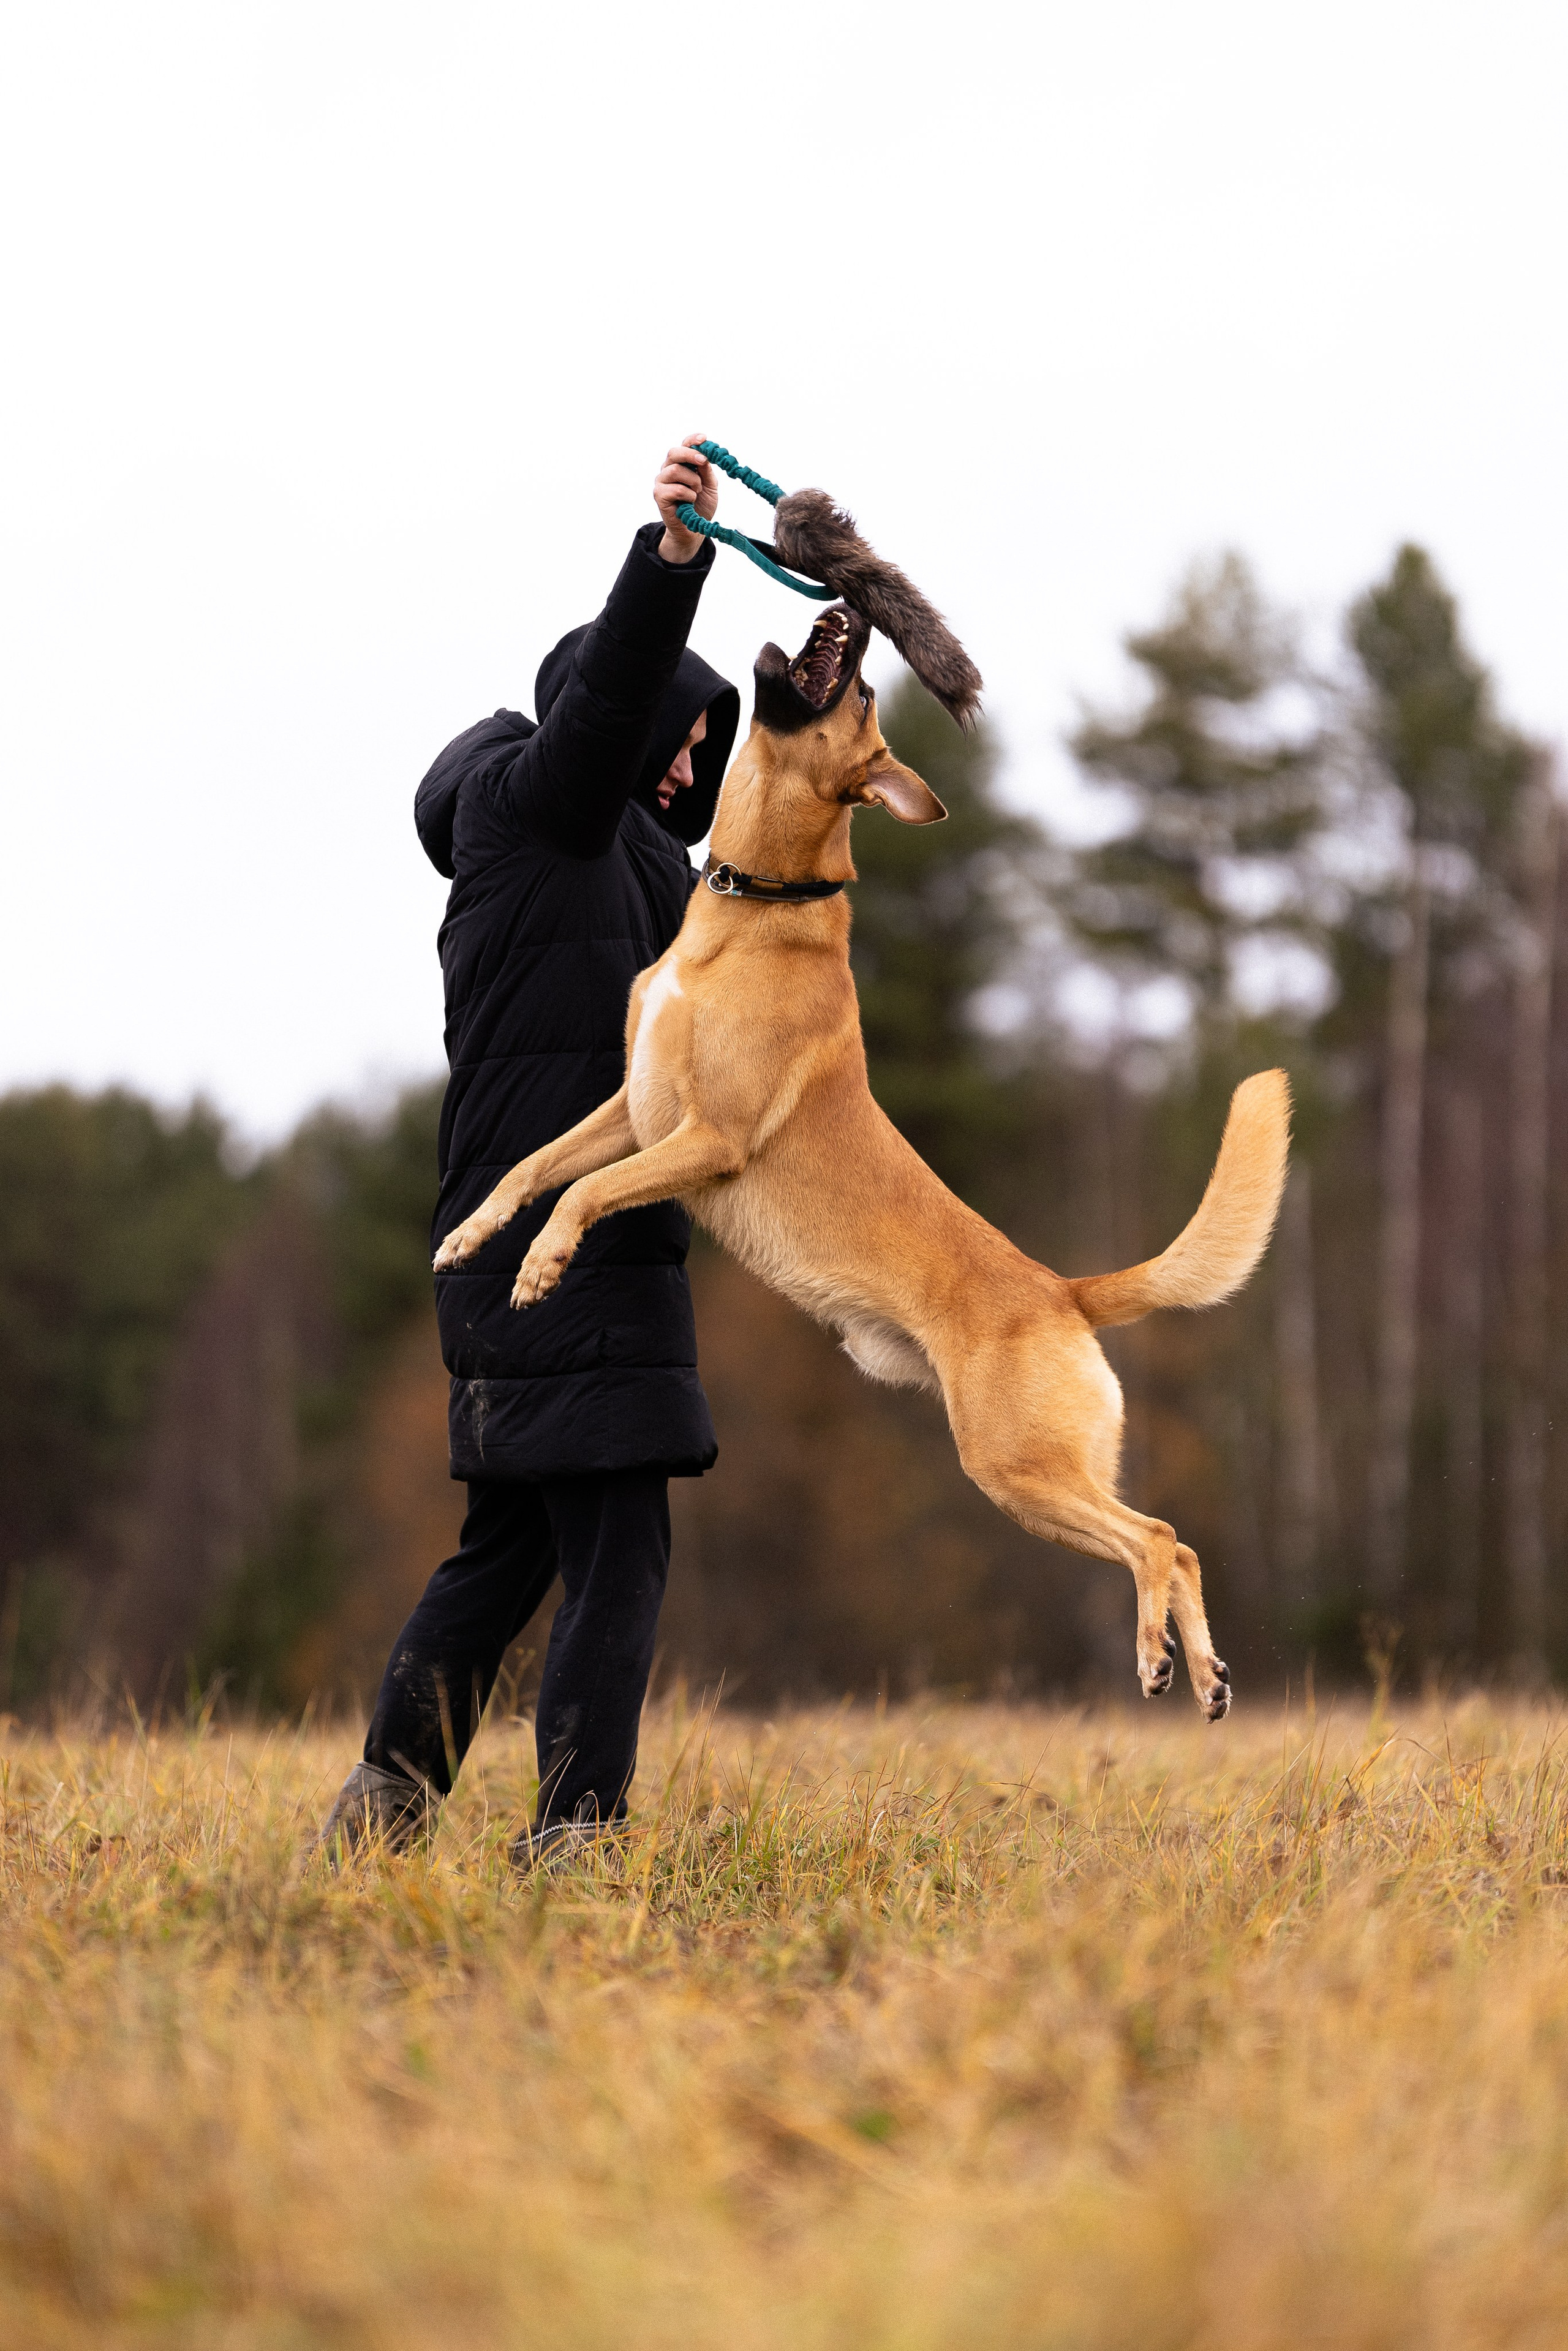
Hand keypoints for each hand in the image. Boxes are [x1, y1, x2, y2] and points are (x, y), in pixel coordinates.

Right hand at [655, 434, 716, 562]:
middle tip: (703, 461)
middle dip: (690, 454)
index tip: (704, 439)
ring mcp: (662, 482)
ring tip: (697, 491)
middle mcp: (668, 469)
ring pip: (675, 470)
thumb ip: (706, 471)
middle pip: (674, 452)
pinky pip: (675, 489)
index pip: (683, 446)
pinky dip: (688, 495)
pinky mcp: (659, 495)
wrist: (694, 529)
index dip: (692, 440)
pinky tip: (690, 502)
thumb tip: (705, 456)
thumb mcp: (710, 486)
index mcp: (681, 463)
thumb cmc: (700, 505)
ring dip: (692, 481)